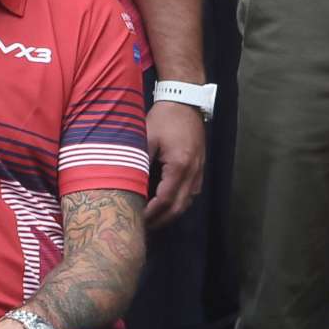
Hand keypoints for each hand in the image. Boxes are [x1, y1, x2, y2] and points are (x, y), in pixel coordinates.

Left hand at [144, 102, 205, 227]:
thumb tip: (128, 185)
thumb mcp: (147, 138)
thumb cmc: (164, 118)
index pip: (165, 200)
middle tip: (143, 227)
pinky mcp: (200, 166)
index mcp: (179, 166)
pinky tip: (167, 203)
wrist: (185, 100)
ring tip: (153, 219)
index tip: (137, 219)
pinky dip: (179, 202)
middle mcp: (193, 171)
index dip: (151, 214)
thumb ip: (140, 163)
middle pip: (179, 207)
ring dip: (171, 213)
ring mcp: (199, 169)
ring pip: (188, 202)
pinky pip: (192, 192)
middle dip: (161, 220)